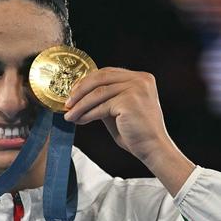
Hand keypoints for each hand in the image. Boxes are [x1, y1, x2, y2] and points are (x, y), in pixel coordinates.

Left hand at [63, 67, 194, 195]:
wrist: (153, 148)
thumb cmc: (136, 132)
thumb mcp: (119, 109)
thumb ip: (106, 98)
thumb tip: (80, 95)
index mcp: (141, 78)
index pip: (107, 72)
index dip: (87, 81)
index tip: (73, 92)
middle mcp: (140, 79)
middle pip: (101, 78)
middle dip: (80, 90)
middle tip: (67, 102)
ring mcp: (136, 88)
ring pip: (98, 92)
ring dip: (80, 105)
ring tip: (69, 115)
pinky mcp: (129, 101)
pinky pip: (101, 106)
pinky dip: (87, 114)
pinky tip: (79, 120)